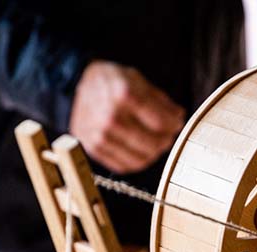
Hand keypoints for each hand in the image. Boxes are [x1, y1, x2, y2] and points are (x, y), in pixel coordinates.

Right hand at [70, 61, 184, 173]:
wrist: (77, 85)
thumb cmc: (112, 82)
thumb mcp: (137, 80)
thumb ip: (161, 101)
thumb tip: (178, 118)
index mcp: (124, 95)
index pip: (161, 122)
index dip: (174, 125)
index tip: (177, 123)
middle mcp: (110, 118)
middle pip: (153, 144)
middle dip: (166, 140)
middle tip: (167, 135)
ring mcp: (100, 136)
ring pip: (141, 159)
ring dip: (153, 153)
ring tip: (154, 143)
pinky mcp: (93, 149)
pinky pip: (124, 166)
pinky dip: (136, 161)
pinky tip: (139, 149)